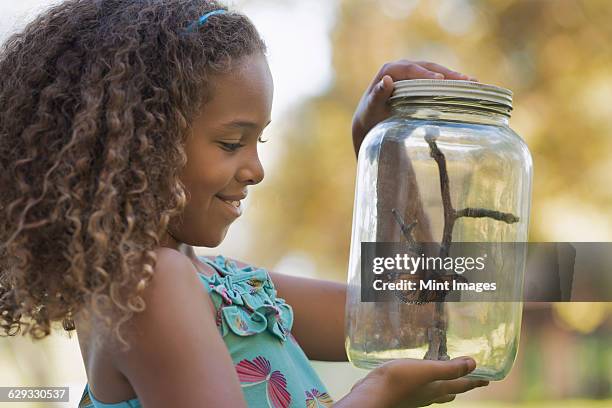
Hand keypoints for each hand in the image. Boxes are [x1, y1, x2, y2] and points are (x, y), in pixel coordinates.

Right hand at [335, 357, 488, 406]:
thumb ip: (448, 368)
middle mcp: (428, 395)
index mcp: (437, 389)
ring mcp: (414, 396)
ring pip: (434, 392)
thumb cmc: (398, 382)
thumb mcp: (426, 371)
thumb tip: (474, 364)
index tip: (488, 380)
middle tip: (468, 378)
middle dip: (460, 385)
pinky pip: (419, 388)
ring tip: (444, 375)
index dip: (475, 381)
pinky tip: (417, 376)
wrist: (371, 396)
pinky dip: (424, 382)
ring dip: (443, 384)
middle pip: (449, 392)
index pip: (461, 385)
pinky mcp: (402, 393)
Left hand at [351, 60, 477, 155]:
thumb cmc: (369, 116)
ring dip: (453, 77)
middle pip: (427, 67)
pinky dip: (451, 83)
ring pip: (435, 72)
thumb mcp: (371, 108)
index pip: (409, 69)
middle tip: (464, 81)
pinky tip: (467, 87)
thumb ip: (377, 95)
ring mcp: (413, 74)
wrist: (370, 121)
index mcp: (389, 70)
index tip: (439, 80)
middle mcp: (402, 67)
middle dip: (446, 73)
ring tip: (472, 82)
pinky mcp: (420, 82)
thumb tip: (387, 80)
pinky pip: (437, 80)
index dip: (425, 73)